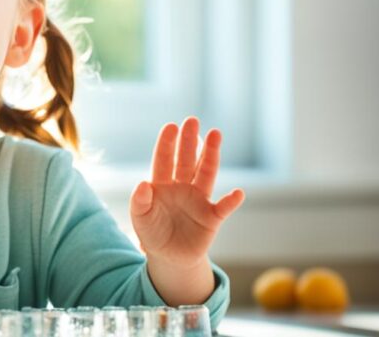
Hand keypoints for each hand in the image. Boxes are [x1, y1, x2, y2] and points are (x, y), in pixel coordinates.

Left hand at [129, 116, 244, 267]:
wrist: (169, 257)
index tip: (171, 126)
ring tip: (215, 134)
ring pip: (206, 173)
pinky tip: (238, 193)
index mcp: (161, 184)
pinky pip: (223, 207)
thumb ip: (139, 202)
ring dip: (211, 155)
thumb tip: (143, 183)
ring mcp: (198, 200)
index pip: (164, 160)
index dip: (167, 144)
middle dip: (189, 141)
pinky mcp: (212, 218)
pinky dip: (231, 201)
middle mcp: (182, 187)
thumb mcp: (140, 219)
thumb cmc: (152, 232)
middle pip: (186, 160)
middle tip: (192, 120)